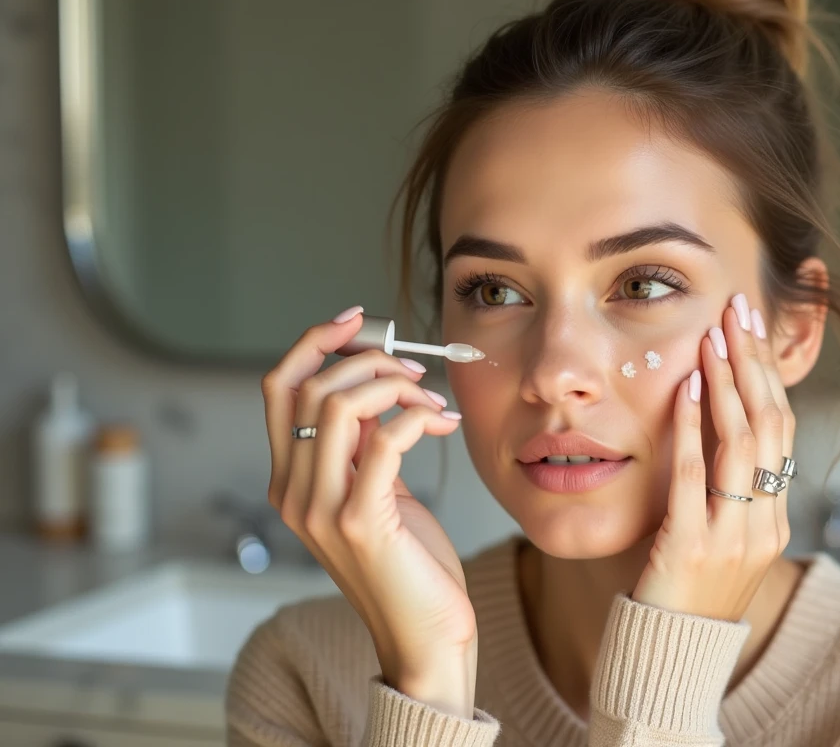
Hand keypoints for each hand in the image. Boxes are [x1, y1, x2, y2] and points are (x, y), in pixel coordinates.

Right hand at [260, 308, 477, 715]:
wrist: (424, 639)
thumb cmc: (408, 566)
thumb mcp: (377, 494)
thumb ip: (365, 447)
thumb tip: (381, 387)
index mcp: (290, 481)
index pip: (278, 389)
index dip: (312, 342)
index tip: (356, 319)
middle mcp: (293, 492)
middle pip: (309, 386)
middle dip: (368, 360)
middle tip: (416, 371)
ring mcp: (320, 509)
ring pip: (340, 404)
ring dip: (395, 385)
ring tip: (433, 402)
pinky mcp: (359, 522)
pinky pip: (384, 440)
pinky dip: (416, 417)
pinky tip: (441, 424)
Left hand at [632, 293, 795, 620]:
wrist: (670, 657)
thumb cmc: (686, 590)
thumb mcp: (721, 537)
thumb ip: (727, 490)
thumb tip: (717, 424)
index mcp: (774, 519)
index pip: (782, 430)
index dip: (767, 373)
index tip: (750, 326)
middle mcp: (764, 524)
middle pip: (771, 426)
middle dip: (752, 362)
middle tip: (737, 311)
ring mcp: (733, 539)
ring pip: (742, 445)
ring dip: (726, 384)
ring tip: (713, 337)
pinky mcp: (691, 549)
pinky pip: (694, 479)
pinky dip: (690, 430)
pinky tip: (682, 391)